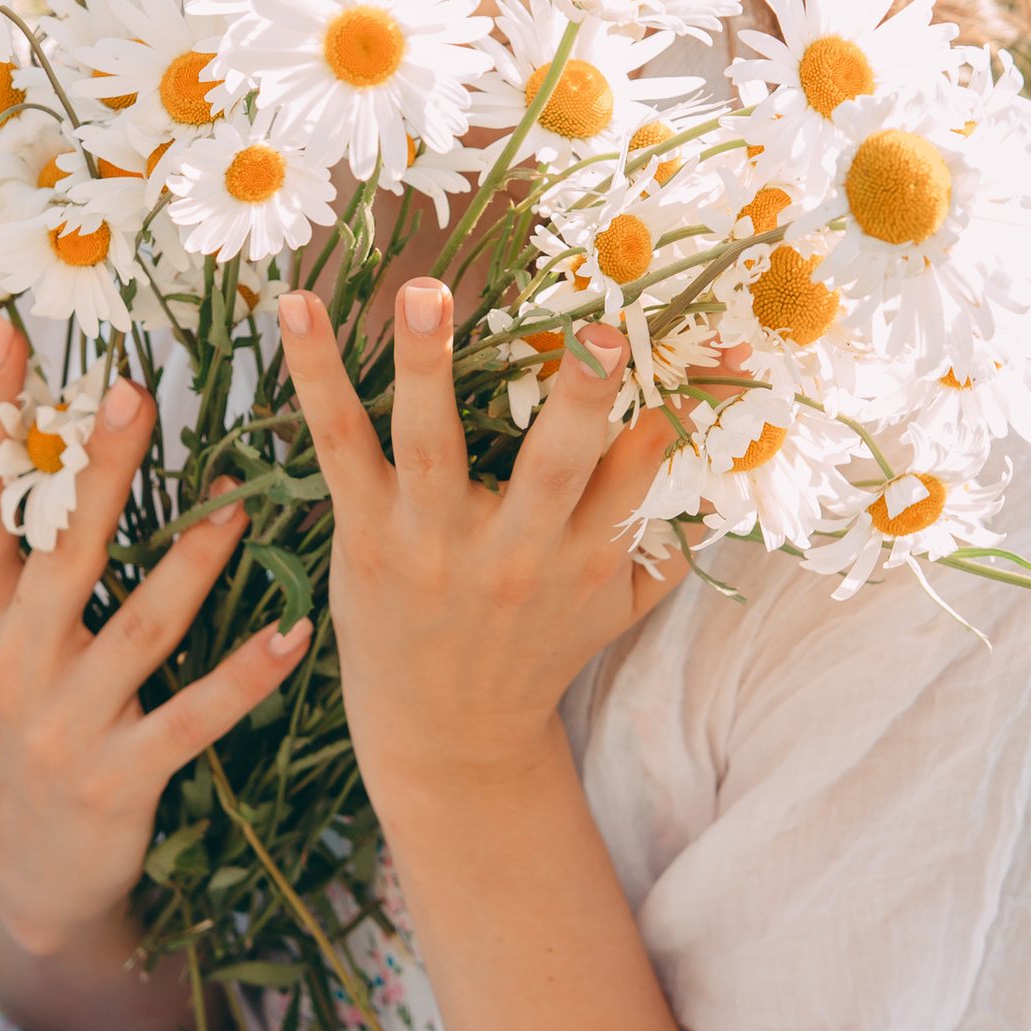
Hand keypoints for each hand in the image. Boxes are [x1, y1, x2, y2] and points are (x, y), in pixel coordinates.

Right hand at [0, 315, 311, 969]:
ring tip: (238, 505)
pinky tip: (296, 636)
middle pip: (60, 549)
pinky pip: (192, 717)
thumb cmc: (25, 729)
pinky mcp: (119, 776)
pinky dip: (245, 677)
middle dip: (97, 471)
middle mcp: (11, 659)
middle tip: (133, 392)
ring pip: (137, 627)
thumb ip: (12, 557)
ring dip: (191, 565)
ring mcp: (64, 721)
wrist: (29, 877)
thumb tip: (34, 434)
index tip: (6, 330)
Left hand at [276, 278, 677, 825]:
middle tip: (597, 332)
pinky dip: (317, 377)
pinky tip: (300, 309)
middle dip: (579, 399)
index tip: (675, 353)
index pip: (634, 474)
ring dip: (427, 363)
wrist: (448, 739)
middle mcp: (515, 550)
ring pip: (434, 442)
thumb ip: (670, 543)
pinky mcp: (365, 534)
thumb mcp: (617, 612)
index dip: (661, 414)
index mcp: (585, 559)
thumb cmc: (536, 655)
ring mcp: (434, 540)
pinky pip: (340, 445)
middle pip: (556, 465)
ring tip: (423, 291)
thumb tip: (731, 465)